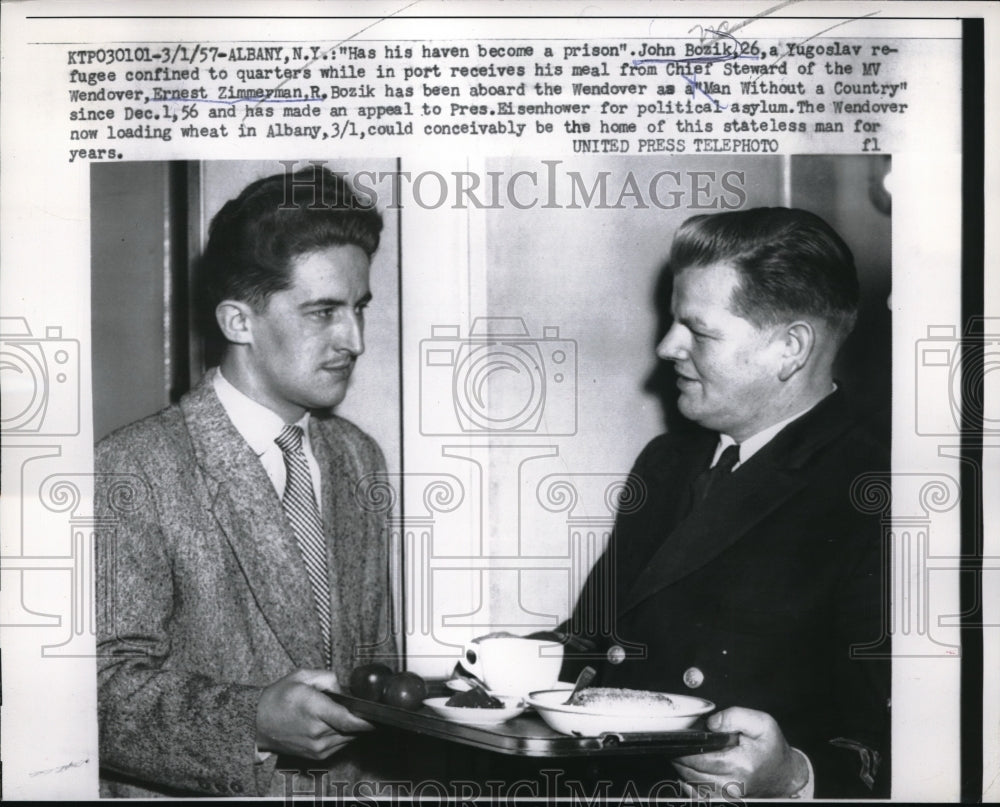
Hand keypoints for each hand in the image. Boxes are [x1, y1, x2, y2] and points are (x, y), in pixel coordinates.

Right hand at [256, 669, 373, 758]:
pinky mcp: (317, 756)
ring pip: (349, 737)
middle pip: (353, 728)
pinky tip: (335, 724)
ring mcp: (317, 747)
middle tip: (358, 706)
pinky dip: (343, 734)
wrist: (257, 723)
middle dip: (360, 717)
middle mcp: (317, 732)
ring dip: (352, 726)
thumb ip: (328, 677)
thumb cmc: (279, 697)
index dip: (367, 719)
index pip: (348, 719)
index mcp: (314, 709)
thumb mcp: (301, 676)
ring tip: (341, 713)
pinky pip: (341, 744)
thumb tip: (344, 688)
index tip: (379, 714)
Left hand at [672, 707, 808, 797]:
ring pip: (693, 785)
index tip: (678, 740)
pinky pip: (700, 796)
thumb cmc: (772, 748)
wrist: (785, 773)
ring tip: (683, 755)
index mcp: (740, 764)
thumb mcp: (760, 723)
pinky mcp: (727, 799)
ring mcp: (729, 795)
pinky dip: (689, 784)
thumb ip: (733, 717)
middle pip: (693, 773)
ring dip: (683, 770)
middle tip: (676, 745)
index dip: (685, 749)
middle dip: (681, 758)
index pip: (701, 759)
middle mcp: (734, 784)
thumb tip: (711, 723)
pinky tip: (688, 772)